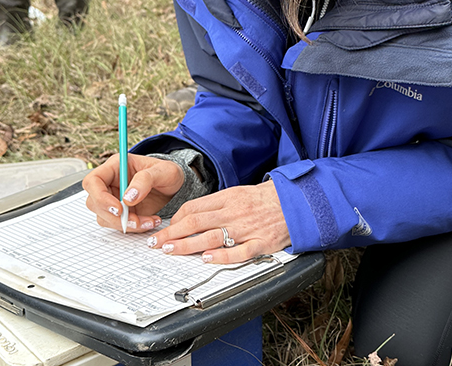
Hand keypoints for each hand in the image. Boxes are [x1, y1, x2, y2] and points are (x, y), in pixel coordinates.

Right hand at [83, 153, 184, 231]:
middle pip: (94, 202)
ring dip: (125, 224)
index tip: (120, 208)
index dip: (100, 196)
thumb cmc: (168, 173)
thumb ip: (145, 180)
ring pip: (104, 217)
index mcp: (116, 166)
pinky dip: (133, 227)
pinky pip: (117, 224)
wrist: (175, 187)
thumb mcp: (164, 171)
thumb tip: (128, 197)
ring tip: (150, 221)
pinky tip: (150, 222)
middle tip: (136, 220)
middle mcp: (110, 182)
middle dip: (114, 216)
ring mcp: (113, 199)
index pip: (93, 181)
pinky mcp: (121, 212)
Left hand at [145, 182, 291, 263]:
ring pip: (211, 237)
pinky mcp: (261, 243)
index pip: (194, 208)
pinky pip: (239, 252)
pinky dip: (221, 256)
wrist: (295, 201)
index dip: (175, 220)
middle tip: (156, 243)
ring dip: (187, 245)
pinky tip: (207, 259)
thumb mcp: (238, 193)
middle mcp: (234, 212)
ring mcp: (247, 228)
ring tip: (171, 250)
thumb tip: (191, 215)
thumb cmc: (265, 199)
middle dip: (172, 234)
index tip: (164, 229)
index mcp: (228, 198)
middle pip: (196, 223)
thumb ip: (216, 204)